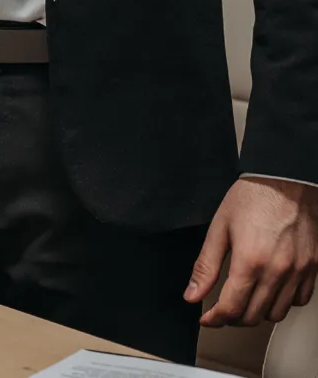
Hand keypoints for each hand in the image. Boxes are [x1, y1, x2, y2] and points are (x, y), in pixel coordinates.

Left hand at [186, 177, 317, 325]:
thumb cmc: (252, 197)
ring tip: (245, 300)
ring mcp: (298, 272)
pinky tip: (270, 290)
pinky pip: (299, 300)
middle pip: (253, 316)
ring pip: (277, 314)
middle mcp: (277, 271)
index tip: (207, 318)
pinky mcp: (312, 268)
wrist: (285, 180)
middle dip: (233, 318)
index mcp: (250, 261)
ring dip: (258, 313)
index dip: (215, 319)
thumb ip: (206, 265)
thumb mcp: (219, 227)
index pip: (231, 307)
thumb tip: (192, 294)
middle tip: (222, 308)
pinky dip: (282, 302)